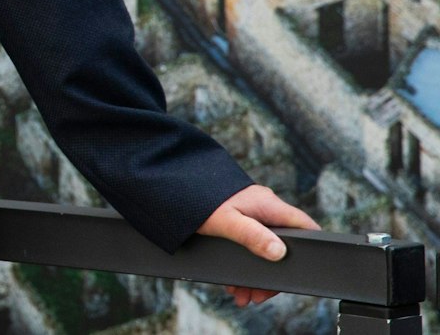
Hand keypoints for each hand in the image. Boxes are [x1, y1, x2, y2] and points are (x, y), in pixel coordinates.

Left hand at [195, 184, 319, 305]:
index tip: (297, 274)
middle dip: (273, 272)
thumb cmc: (197, 199)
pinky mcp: (238, 218)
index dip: (309, 249)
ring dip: (256, 272)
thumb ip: (253, 236)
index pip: (305, 226)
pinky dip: (245, 263)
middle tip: (258, 295)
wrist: (172, 185)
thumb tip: (279, 252)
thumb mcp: (226, 221)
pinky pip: (250, 244)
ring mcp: (251, 213)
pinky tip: (234, 282)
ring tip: (243, 295)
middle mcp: (264, 208)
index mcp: (268, 205)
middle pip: (283, 245)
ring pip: (265, 248)